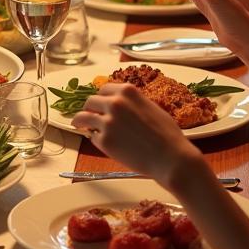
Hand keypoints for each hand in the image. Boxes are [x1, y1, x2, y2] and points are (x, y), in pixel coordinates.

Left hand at [72, 81, 200, 187]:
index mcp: (127, 91)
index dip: (101, 97)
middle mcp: (114, 103)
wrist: (171, 158)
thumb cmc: (168, 135)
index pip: (104, 89)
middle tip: (88, 114)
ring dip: (80, 120)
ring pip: (83, 117)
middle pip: (90, 101)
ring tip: (78, 124)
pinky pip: (93, 136)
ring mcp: (107, 122)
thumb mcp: (151, 107)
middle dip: (89, 108)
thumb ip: (133, 102)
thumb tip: (120, 103)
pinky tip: (101, 141)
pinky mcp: (104, 141)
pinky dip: (95, 138)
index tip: (98, 103)